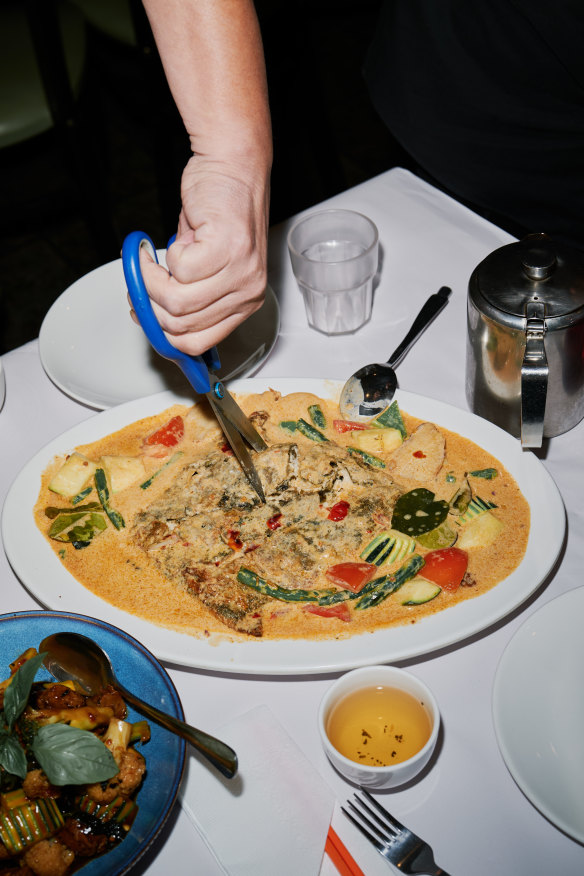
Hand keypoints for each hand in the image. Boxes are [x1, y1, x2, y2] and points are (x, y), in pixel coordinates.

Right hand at [138, 152, 269, 355]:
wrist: (232, 165)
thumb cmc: (219, 209)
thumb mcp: (209, 265)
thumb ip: (190, 295)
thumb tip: (155, 318)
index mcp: (244, 302)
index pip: (199, 343)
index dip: (164, 335)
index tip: (146, 316)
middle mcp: (247, 292)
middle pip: (182, 327)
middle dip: (150, 305)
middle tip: (141, 282)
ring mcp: (241, 272)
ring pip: (177, 303)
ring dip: (152, 280)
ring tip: (152, 260)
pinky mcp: (228, 249)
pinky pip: (180, 270)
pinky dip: (167, 255)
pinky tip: (176, 239)